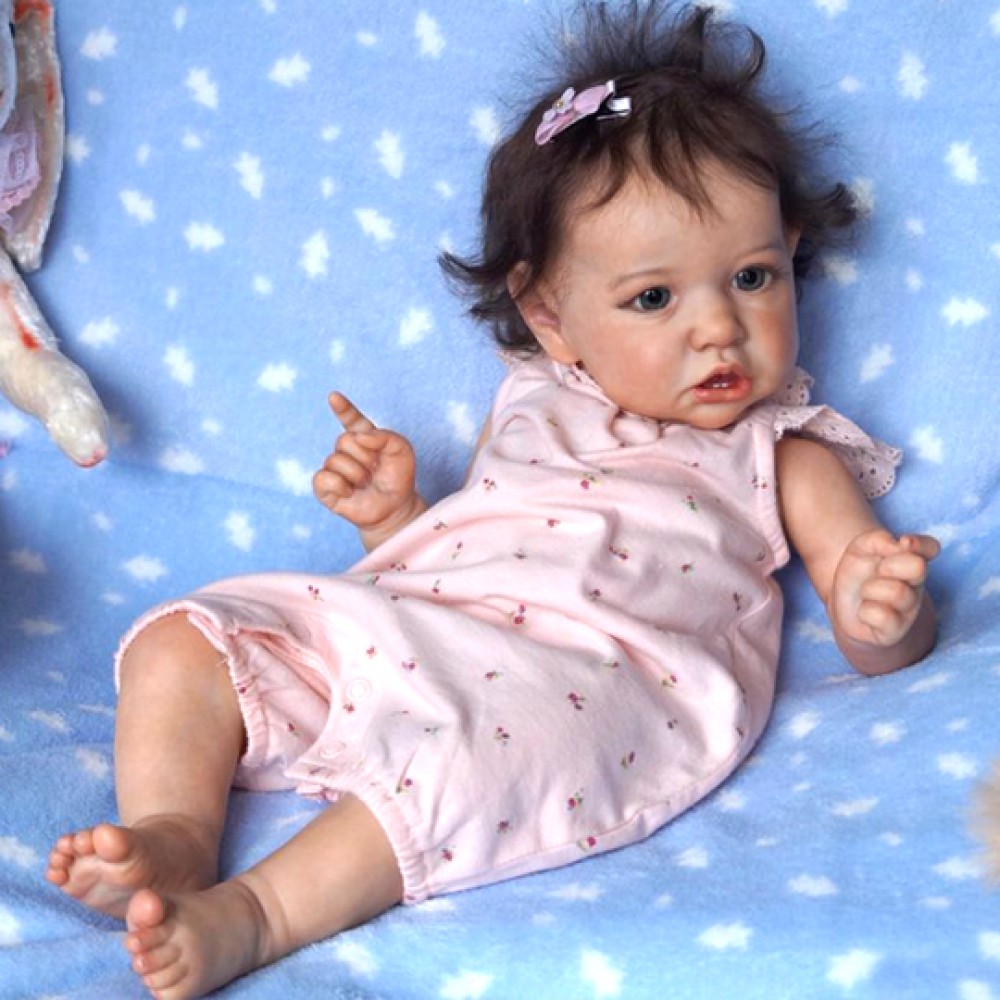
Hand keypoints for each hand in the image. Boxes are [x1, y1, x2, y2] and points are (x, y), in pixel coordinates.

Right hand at [313, 392, 419, 532]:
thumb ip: (384, 436)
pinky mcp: (325, 488)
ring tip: (366, 483)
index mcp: (364, 437)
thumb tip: (358, 437)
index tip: (334, 396)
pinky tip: (349, 491)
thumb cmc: (398, 477)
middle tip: (375, 469)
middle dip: (364, 456)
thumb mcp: (401, 450)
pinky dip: (339, 485)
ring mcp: (334, 469)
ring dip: (356, 474)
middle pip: (344, 440)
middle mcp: (346, 451)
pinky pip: (323, 478)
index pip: (351, 419)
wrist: (396, 507)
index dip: (342, 408)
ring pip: (335, 460)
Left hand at [829, 529, 939, 647]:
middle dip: (890, 565)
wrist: (843, 607)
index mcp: (911, 562)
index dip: (921, 544)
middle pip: (918, 567)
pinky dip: (866, 612)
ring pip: (896, 592)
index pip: (930, 548)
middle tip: (878, 572)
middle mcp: (915, 585)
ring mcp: (908, 609)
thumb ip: (878, 539)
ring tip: (866, 594)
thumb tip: (898, 543)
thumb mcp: (859, 549)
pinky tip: (865, 612)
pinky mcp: (895, 631)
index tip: (904, 542)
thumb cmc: (857, 575)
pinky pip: (882, 616)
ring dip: (871, 590)